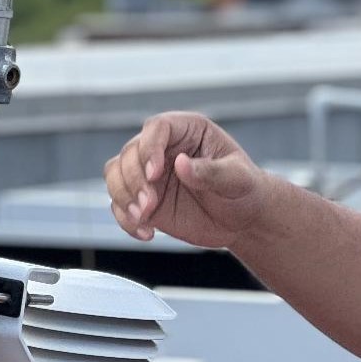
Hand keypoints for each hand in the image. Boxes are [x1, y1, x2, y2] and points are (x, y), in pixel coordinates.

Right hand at [106, 112, 271, 249]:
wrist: (242, 219)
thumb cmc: (244, 189)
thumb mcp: (238, 179)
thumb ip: (212, 171)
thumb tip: (181, 164)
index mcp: (187, 130)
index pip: (157, 127)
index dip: (150, 148)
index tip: (155, 173)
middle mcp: (163, 148)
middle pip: (130, 152)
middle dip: (133, 179)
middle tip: (149, 205)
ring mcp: (149, 174)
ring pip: (116, 175)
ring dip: (123, 196)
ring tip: (144, 218)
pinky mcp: (143, 199)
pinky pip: (119, 205)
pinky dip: (125, 220)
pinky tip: (147, 233)